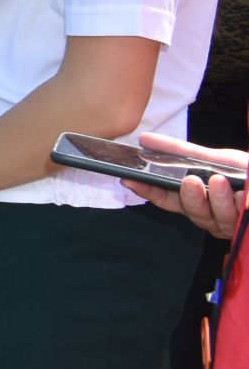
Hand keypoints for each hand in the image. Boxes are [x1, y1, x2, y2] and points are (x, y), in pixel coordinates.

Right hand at [123, 132, 247, 238]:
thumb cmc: (244, 172)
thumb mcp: (214, 157)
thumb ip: (180, 152)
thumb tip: (145, 140)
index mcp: (196, 200)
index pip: (167, 199)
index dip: (149, 191)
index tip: (132, 180)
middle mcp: (210, 216)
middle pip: (192, 212)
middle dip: (191, 198)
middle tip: (191, 181)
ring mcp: (230, 225)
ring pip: (218, 219)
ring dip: (220, 201)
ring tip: (223, 182)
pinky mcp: (246, 228)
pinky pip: (242, 221)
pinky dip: (242, 205)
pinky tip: (243, 192)